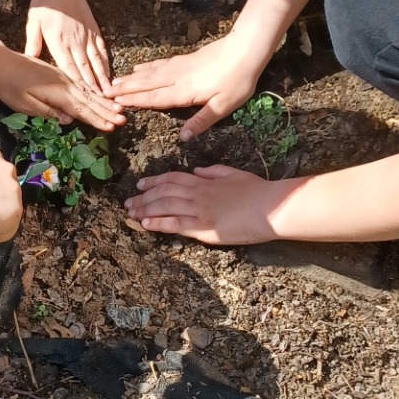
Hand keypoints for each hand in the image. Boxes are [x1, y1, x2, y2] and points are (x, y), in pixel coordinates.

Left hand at [0, 49, 123, 131]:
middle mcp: (65, 83)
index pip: (80, 109)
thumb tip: (69, 120)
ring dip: (104, 102)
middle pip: (89, 100)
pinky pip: (82, 85)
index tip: (111, 127)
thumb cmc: (10, 86)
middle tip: (123, 120)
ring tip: (118, 110)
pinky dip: (94, 92)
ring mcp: (64, 77)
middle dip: (106, 111)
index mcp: (57, 92)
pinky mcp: (61, 75)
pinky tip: (101, 97)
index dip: (96, 119)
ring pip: (88, 92)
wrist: (3, 63)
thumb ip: (47, 111)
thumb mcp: (24, 103)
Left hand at [25, 0, 112, 94]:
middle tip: (100, 105)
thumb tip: (30, 60)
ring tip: (108, 95)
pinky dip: (105, 64)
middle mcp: (75, 42)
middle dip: (92, 89)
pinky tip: (109, 75)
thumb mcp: (33, 22)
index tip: (83, 101)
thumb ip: (33, 42)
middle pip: (85, 69)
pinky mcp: (94, 31)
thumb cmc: (45, 3)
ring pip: (96, 62)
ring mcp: (86, 37)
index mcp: (58, 42)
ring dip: (101, 80)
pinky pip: (102, 50)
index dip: (76, 86)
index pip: (68, 68)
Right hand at [111, 35, 259, 139]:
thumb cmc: (237, 80)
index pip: (154, 98)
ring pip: (150, 73)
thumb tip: (182, 137)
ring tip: (114, 82)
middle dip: (125, 89)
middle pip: (146, 84)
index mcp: (184, 92)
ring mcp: (180, 66)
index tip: (115, 103)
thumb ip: (201, 121)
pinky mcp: (185, 59)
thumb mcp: (223, 106)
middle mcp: (177, 78)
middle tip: (104, 92)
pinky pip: (159, 64)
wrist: (245, 49)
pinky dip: (146, 67)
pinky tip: (139, 68)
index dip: (134, 101)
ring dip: (131, 79)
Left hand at [125, 164, 280, 243]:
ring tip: (131, 214)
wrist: (271, 207)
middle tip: (128, 202)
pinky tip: (145, 224)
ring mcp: (200, 211)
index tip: (140, 184)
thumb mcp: (234, 174)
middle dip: (143, 197)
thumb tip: (196, 170)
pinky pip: (176, 224)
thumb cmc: (258, 191)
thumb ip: (214, 172)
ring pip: (164, 207)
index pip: (172, 178)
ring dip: (145, 210)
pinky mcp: (205, 228)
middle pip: (163, 193)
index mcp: (205, 181)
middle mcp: (198, 194)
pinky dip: (159, 223)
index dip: (154, 181)